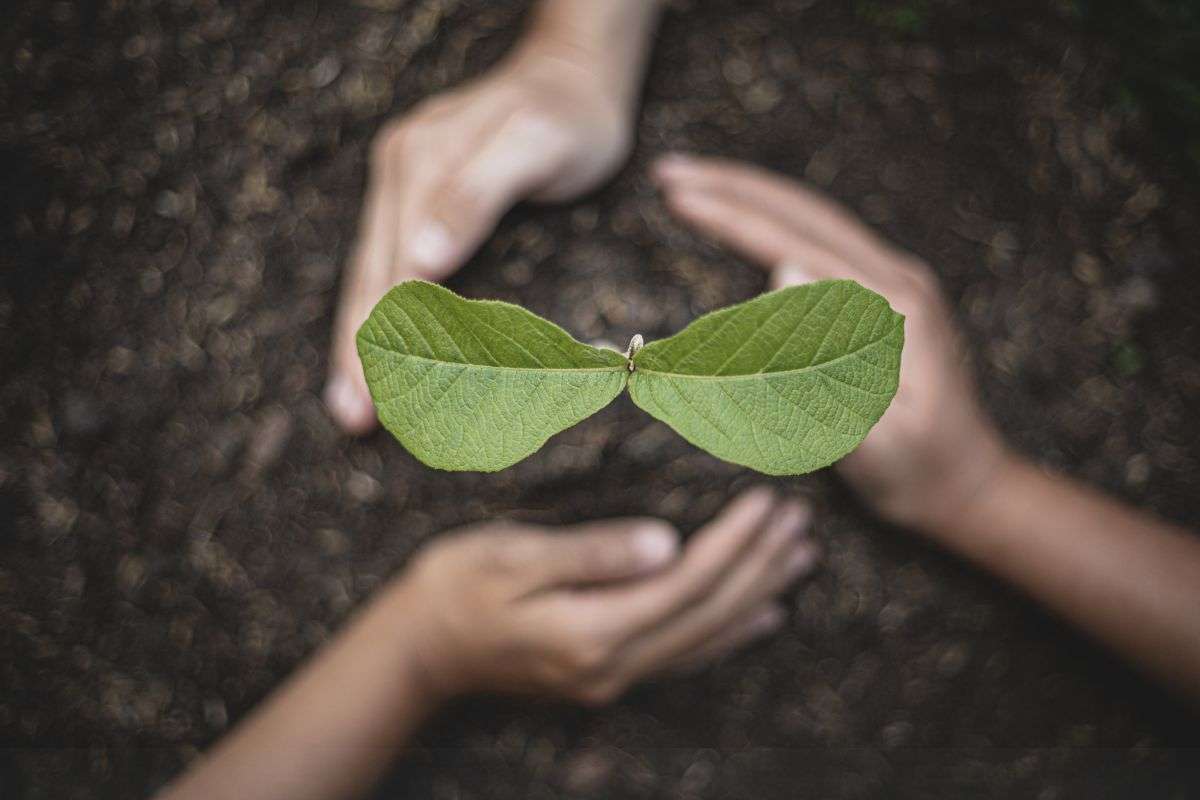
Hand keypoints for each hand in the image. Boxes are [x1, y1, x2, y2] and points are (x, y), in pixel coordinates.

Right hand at [325, 41, 636, 432]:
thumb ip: (478, 194)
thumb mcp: (535, 143)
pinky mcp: (416, 190)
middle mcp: (400, 170)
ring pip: (371, 272)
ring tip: (350, 402)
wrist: (575, 72)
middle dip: (358, 352)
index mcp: (420, 164)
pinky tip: (373, 345)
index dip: (381, 338)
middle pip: (370, 276)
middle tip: (352, 420)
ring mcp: (403, 178)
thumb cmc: (569, 114)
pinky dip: (379, 309)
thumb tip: (420, 260)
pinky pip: (388, 258)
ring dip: (358, 339)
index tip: (376, 399)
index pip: (392, 270)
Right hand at [387, 488, 816, 704]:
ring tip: (801, 558)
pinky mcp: (605, 675)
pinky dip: (730, 634)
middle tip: (801, 521)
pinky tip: (763, 616)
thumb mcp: (513, 558)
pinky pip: (685, 656)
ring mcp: (612, 677)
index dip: (735, 542)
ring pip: (706, 637)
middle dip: (760, 564)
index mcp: (593, 630)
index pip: (688, 583)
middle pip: (709, 613)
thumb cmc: (456, 587)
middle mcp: (612, 665)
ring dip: (757, 595)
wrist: (417, 650)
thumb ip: (592, 553)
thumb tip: (668, 543)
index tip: (769, 500)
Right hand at [653, 155, 1011, 531]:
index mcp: (892, 307)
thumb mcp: (872, 438)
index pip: (796, 242)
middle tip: (668, 170)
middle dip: (732, 184)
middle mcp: (896, 280)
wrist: (966, 485)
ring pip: (811, 218)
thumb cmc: (916, 470)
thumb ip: (825, 367)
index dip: (731, 216)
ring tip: (693, 186)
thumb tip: (784, 272)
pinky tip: (746, 221)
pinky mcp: (883, 298)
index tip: (676, 196)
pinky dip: (774, 221)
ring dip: (751, 196)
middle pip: (803, 209)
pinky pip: (821, 240)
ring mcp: (893, 284)